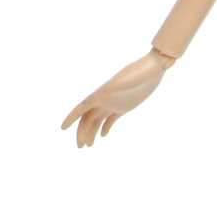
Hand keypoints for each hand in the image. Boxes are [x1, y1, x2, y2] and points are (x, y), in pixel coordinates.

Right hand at [60, 49, 174, 146]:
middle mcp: (105, 99)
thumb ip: (106, 90)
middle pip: (89, 118)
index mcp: (101, 94)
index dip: (71, 118)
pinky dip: (106, 127)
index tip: (62, 128)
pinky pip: (111, 119)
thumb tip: (85, 102)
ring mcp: (114, 103)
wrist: (153, 68)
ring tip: (87, 146)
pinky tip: (103, 136)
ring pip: (98, 120)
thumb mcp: (122, 81)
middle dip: (82, 132)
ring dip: (92, 132)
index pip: (82, 108)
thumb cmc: (138, 72)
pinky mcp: (124, 106)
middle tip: (80, 147)